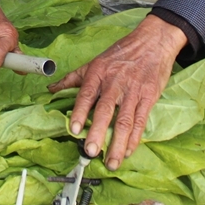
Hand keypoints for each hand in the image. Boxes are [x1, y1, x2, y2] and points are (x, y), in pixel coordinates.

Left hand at [47, 14, 186, 169]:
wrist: (153, 42)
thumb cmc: (121, 52)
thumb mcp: (95, 61)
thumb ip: (73, 78)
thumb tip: (51, 89)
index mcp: (98, 73)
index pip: (86, 95)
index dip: (79, 112)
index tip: (73, 129)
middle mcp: (114, 82)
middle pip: (105, 110)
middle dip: (97, 132)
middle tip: (91, 152)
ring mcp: (133, 91)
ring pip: (124, 120)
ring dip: (118, 143)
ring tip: (112, 162)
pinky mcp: (149, 97)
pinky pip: (140, 120)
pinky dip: (135, 137)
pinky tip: (129, 150)